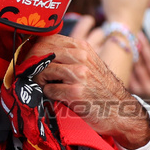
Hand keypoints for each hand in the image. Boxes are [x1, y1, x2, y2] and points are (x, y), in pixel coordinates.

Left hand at [23, 34, 149, 148]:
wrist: (120, 110)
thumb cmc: (101, 89)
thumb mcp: (89, 64)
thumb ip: (68, 56)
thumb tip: (38, 51)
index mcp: (82, 47)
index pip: (48, 39)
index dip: (33, 49)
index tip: (28, 59)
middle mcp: (82, 57)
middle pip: (42, 53)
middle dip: (31, 65)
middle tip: (30, 74)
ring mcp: (80, 74)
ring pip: (44, 71)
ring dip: (39, 81)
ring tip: (44, 86)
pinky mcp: (77, 92)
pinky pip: (49, 90)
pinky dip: (48, 95)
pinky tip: (56, 97)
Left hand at [129, 35, 149, 100]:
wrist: (140, 104)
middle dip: (145, 46)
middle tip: (139, 33)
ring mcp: (144, 91)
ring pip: (138, 66)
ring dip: (133, 52)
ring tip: (128, 40)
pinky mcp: (132, 91)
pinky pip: (129, 72)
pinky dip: (125, 62)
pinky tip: (120, 52)